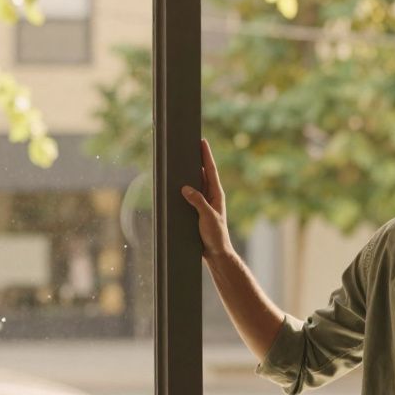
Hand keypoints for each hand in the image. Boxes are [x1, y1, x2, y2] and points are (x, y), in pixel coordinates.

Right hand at [180, 138, 234, 259]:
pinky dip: (186, 187)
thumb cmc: (215, 235)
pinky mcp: (199, 210)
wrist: (216, 252)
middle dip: (198, 159)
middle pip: (204, 173)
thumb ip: (197, 202)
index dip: (206, 156)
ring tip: (183, 159)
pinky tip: (178, 182)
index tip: (202, 142)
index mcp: (217, 194)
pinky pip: (192, 195)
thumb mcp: (207, 217)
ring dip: (191, 172)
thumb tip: (185, 188)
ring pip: (197, 183)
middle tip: (190, 145)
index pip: (211, 171)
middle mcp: (212, 196)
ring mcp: (205, 203)